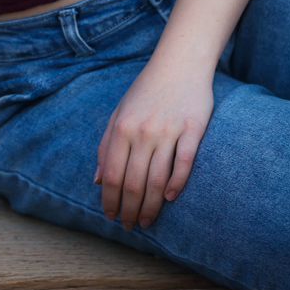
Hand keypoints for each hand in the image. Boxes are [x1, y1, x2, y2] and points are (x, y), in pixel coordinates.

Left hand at [93, 59, 213, 230]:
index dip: (109, 200)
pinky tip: (169, 199)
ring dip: (151, 206)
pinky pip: (184, 163)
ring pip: (157, 180)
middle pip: (133, 182)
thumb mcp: (119, 112)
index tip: (110, 216)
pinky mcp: (192, 129)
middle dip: (129, 210)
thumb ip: (106, 144)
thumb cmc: (146, 90)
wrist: (179, 63)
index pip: (111, 174)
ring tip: (148, 221)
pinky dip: (176, 184)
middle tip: (130, 226)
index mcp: (121, 127)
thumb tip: (96, 180)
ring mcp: (168, 131)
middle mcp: (143, 131)